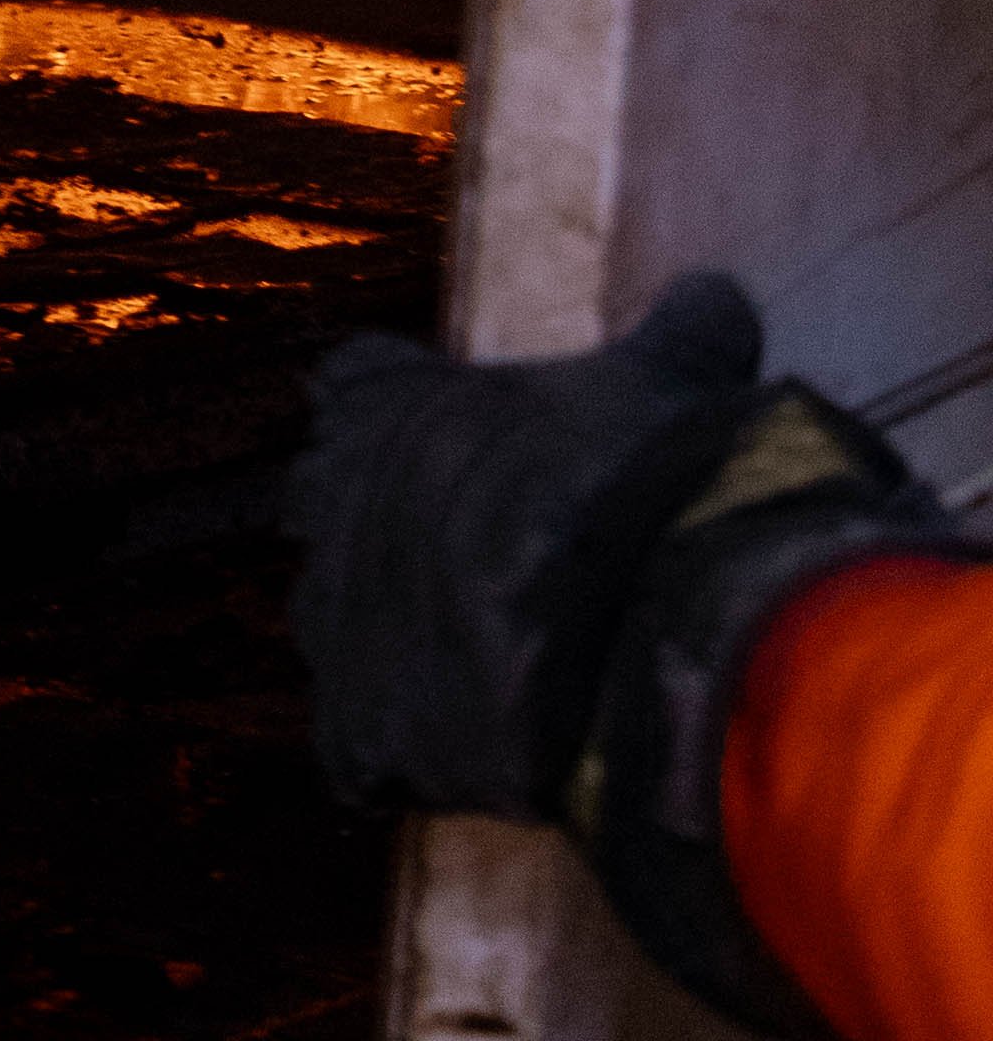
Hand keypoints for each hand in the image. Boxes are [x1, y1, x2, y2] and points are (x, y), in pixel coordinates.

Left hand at [287, 275, 973, 1037]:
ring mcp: (332, 623)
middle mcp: (328, 503)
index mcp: (379, 401)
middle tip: (486, 554)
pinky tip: (481, 748)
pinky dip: (407, 751)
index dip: (408, 409)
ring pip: (337, 622)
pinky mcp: (354, 733)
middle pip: (329, 501)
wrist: (647, 630)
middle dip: (390, 522)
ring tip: (488, 657)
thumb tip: (719, 297)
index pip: (355, 384)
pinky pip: (358, 747)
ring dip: (394, 633)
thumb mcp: (677, 375)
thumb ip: (684, 328)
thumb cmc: (649, 476)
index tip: (472, 439)